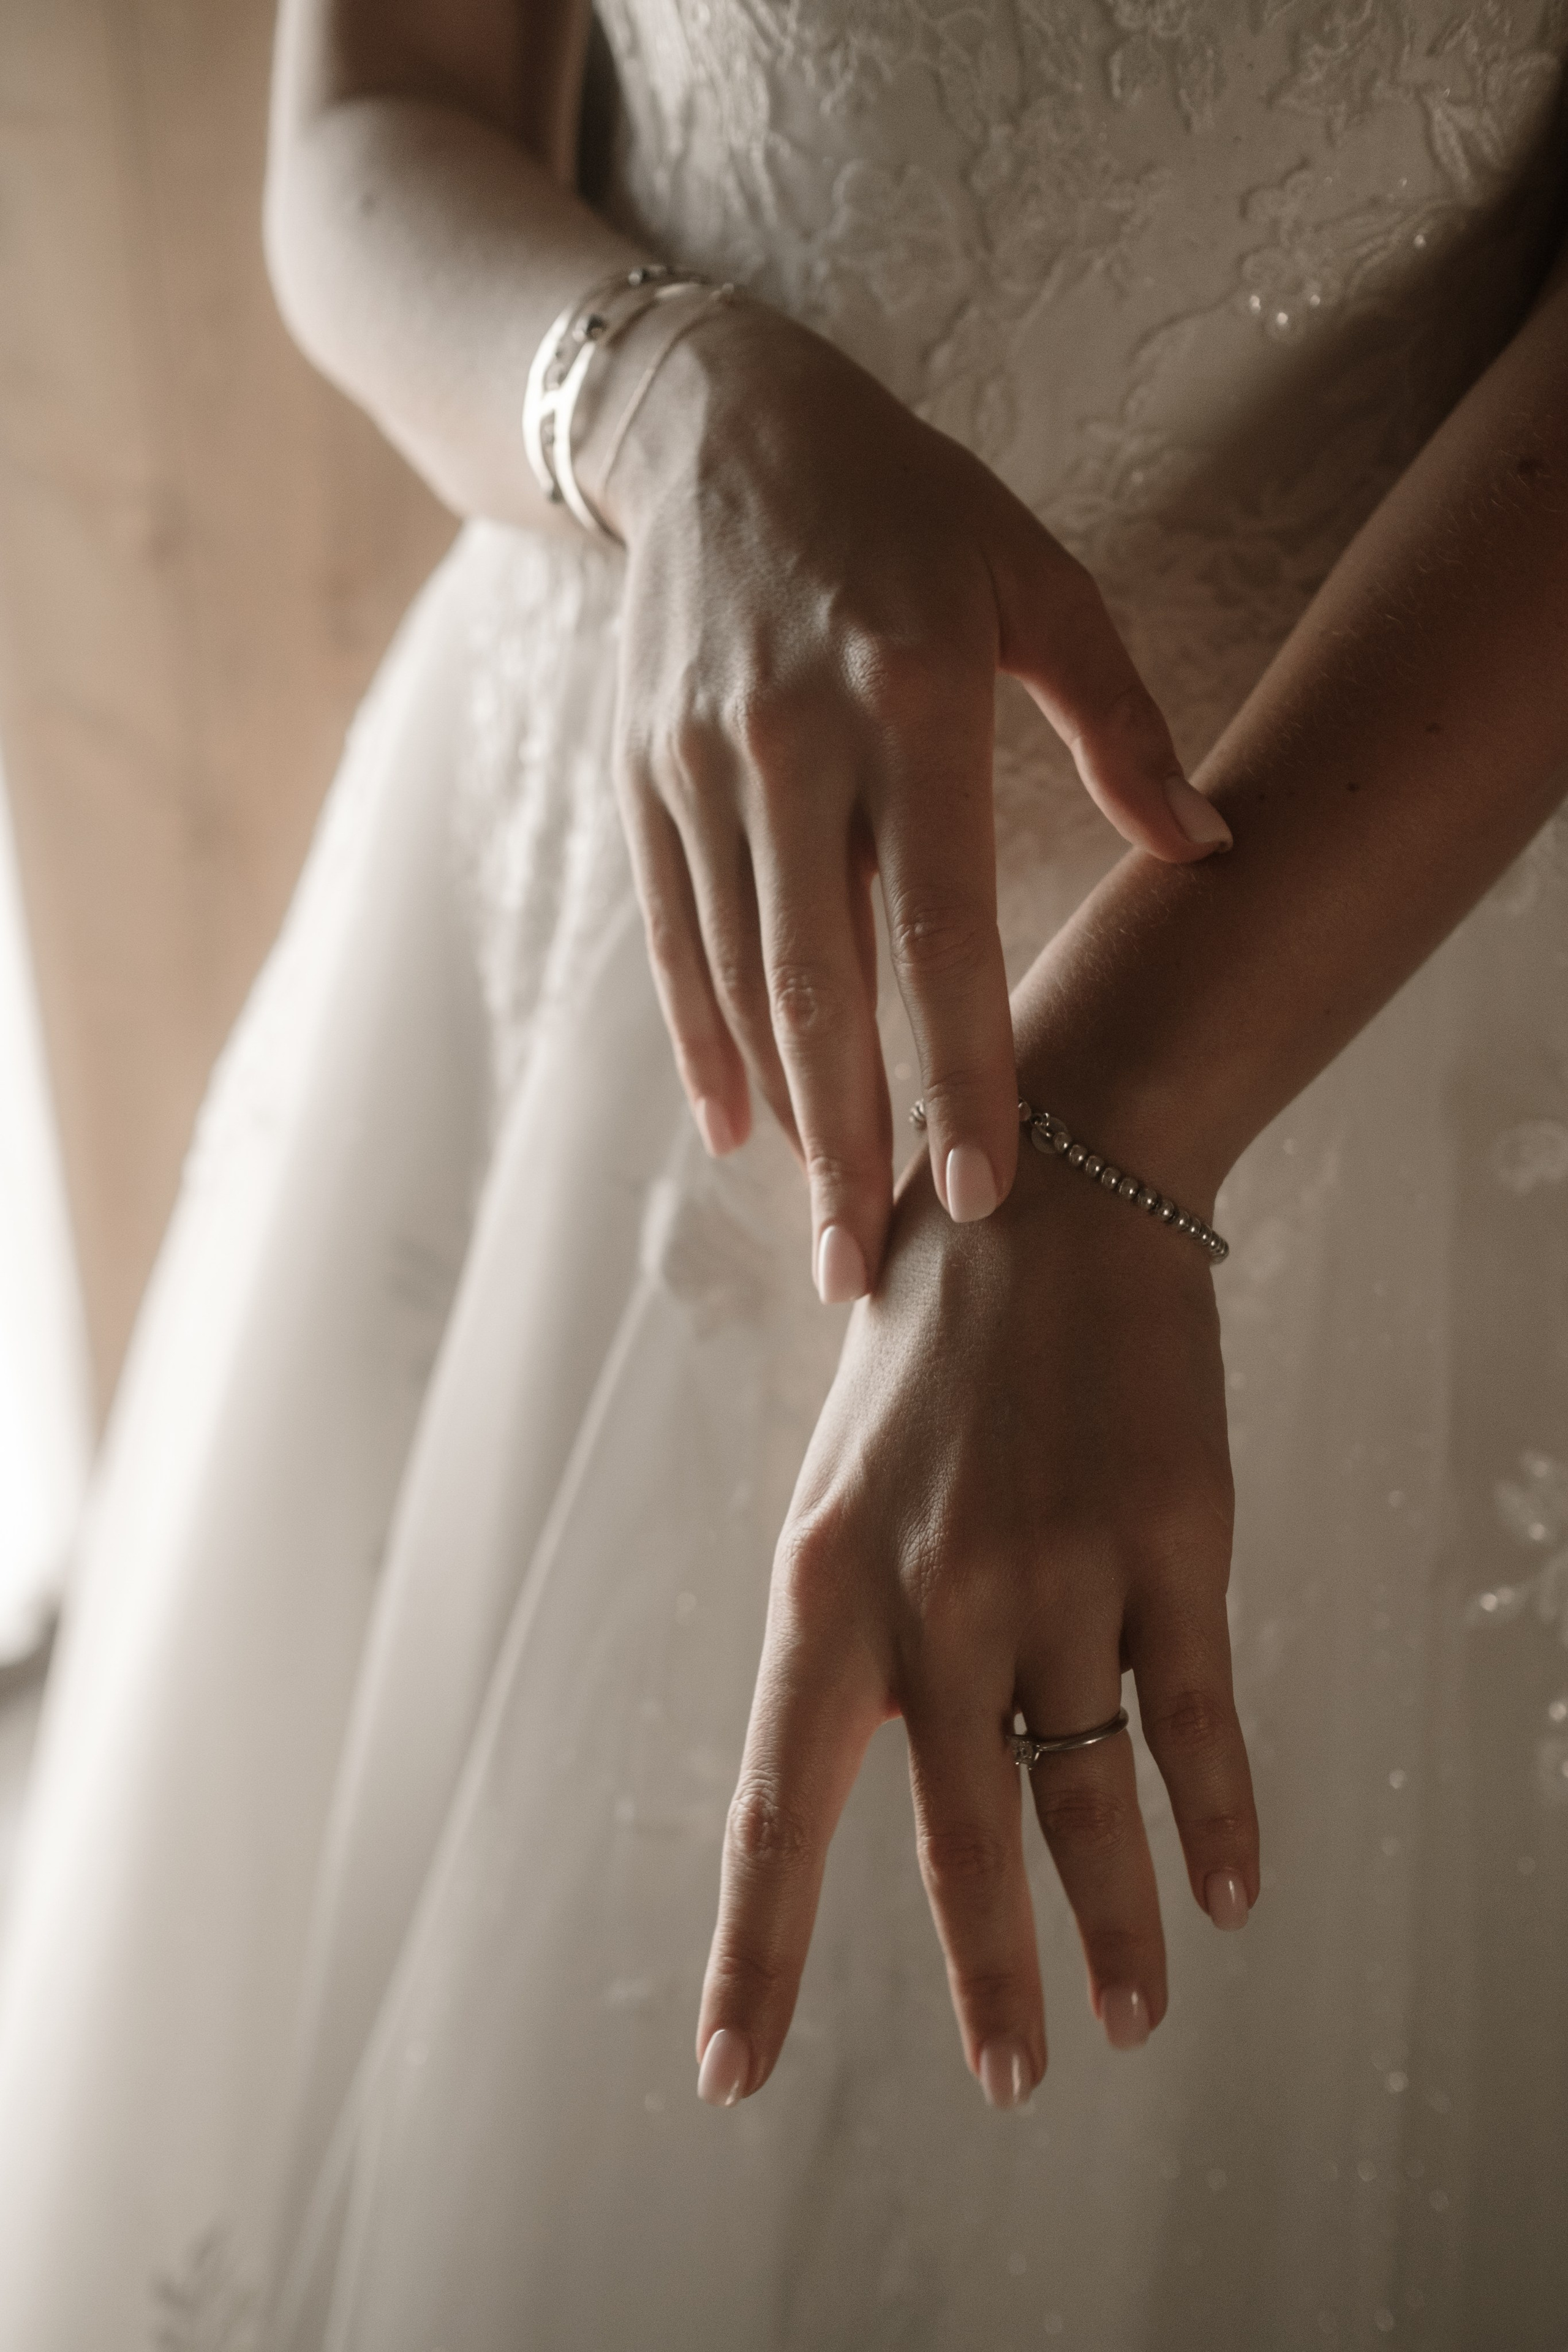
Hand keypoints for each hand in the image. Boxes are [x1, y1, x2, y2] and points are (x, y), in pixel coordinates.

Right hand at [586, 299, 1230, 1302]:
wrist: (718, 426)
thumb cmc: (909, 509)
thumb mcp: (1039, 582)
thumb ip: (1121, 723)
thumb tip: (1202, 848)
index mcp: (910, 696)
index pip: (939, 923)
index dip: (961, 1065)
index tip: (987, 1184)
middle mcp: (790, 742)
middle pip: (820, 983)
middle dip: (851, 1141)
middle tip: (869, 1270)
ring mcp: (699, 765)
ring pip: (740, 976)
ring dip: (784, 1113)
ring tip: (827, 1220)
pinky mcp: (642, 777)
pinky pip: (670, 937)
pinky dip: (700, 1039)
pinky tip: (732, 1127)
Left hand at [693, 1130, 1257, 2106]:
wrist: (1047, 1196)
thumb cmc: (925, 1350)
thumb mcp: (839, 1485)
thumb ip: (846, 1631)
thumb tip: (852, 1772)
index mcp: (824, 1587)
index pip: (778, 1811)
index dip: (756, 1954)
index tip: (731, 2073)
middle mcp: (935, 1598)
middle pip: (956, 1837)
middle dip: (986, 1976)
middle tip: (1011, 2083)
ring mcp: (1061, 1572)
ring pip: (1088, 1797)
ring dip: (1112, 1926)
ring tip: (1126, 2023)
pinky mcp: (1171, 1541)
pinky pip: (1195, 1718)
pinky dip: (1216, 1815)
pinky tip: (1229, 1890)